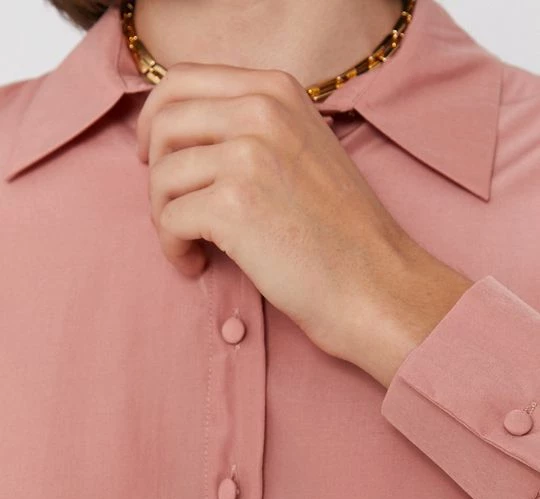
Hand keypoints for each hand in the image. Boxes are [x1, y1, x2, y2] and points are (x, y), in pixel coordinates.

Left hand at [136, 62, 472, 387]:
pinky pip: (168, 220)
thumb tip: (182, 135)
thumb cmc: (339, 232)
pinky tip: (195, 264)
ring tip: (190, 244)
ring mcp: (246, 155)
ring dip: (163, 216)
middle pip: (164, 122)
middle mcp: (260, 110)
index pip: (183, 80)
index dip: (155, 118)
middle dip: (153, 170)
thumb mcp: (303, 149)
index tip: (154, 154)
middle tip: (167, 207)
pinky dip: (172, 248)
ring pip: (161, 175)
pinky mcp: (232, 205)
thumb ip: (252, 128)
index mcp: (276, 90)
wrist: (373, 283)